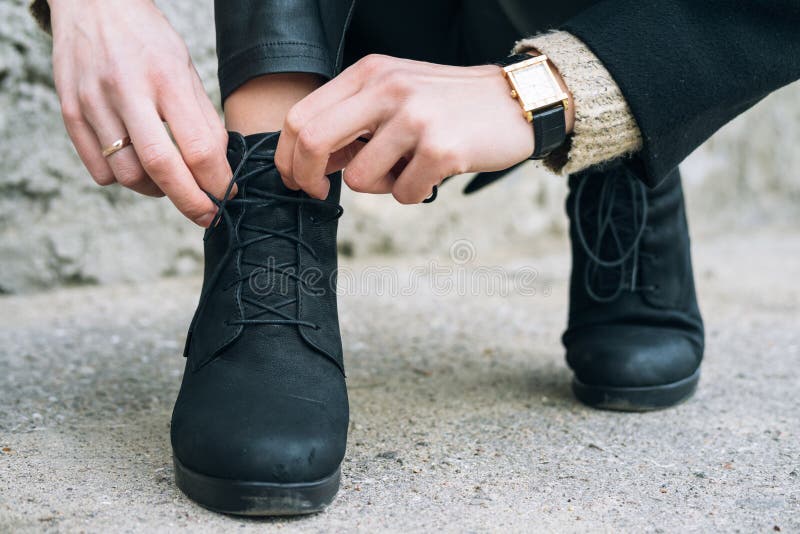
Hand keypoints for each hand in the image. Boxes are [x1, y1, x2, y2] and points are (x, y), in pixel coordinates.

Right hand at [50, 0, 231, 225]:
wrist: (91, 3)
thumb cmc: (146, 38)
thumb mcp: (185, 67)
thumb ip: (202, 117)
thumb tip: (218, 167)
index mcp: (165, 77)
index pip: (198, 148)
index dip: (217, 181)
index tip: (228, 194)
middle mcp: (126, 90)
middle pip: (161, 168)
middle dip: (190, 202)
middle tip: (207, 214)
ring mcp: (92, 102)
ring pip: (127, 175)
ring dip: (156, 190)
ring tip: (169, 179)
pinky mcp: (68, 112)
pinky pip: (99, 171)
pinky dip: (123, 179)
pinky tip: (136, 163)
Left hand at [275, 55, 541, 202]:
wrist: (516, 102)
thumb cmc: (450, 106)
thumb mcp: (396, 96)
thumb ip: (353, 121)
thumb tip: (310, 163)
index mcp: (369, 73)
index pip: (300, 116)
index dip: (289, 157)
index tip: (301, 179)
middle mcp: (386, 88)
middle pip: (311, 142)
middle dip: (307, 178)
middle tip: (319, 195)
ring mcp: (414, 117)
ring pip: (359, 178)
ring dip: (379, 187)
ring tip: (409, 169)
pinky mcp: (440, 147)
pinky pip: (403, 194)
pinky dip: (416, 194)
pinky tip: (435, 174)